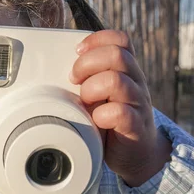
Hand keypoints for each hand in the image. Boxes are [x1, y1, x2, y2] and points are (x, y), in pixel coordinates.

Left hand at [70, 30, 171, 186]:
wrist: (137, 154)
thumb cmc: (112, 120)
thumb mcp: (101, 92)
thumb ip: (88, 77)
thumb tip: (55, 68)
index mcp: (127, 70)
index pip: (120, 39)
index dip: (97, 40)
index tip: (77, 52)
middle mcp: (136, 82)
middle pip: (117, 54)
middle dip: (87, 64)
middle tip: (75, 80)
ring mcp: (138, 103)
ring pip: (117, 80)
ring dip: (92, 89)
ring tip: (86, 102)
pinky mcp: (136, 126)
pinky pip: (121, 112)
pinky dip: (102, 115)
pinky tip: (96, 120)